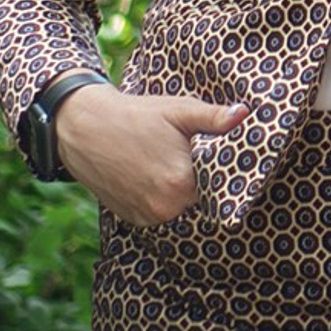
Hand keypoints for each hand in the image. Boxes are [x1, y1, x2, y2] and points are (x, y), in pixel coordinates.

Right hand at [55, 84, 247, 225]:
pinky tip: (160, 177)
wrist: (85, 128)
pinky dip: (168, 200)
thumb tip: (245, 114)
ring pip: (184, 208)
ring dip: (187, 193)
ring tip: (177, 164)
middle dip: (207, 182)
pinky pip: (164, 213)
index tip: (226, 157)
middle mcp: (165, 208)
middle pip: (204, 199)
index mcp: (181, 182)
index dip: (226, 171)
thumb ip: (215, 118)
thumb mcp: (179, 110)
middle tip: (198, 158)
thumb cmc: (137, 115)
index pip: (223, 186)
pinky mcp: (134, 219)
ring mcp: (147, 217)